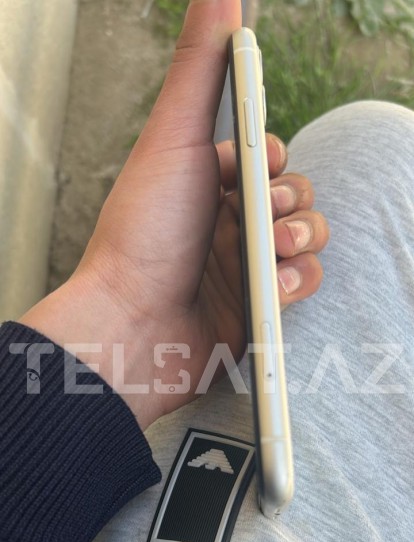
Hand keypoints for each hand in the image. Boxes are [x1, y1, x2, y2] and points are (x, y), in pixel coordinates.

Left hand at [20, 0, 328, 428]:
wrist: (130, 324)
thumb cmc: (141, 232)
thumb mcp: (173, 139)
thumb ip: (201, 69)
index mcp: (209, 184)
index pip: (271, 161)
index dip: (278, 162)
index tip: (263, 170)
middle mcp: (229, 224)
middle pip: (297, 198)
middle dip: (293, 202)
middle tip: (266, 215)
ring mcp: (245, 268)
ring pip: (308, 240)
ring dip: (302, 239)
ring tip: (273, 250)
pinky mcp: (258, 308)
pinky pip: (304, 284)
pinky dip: (297, 281)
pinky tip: (274, 286)